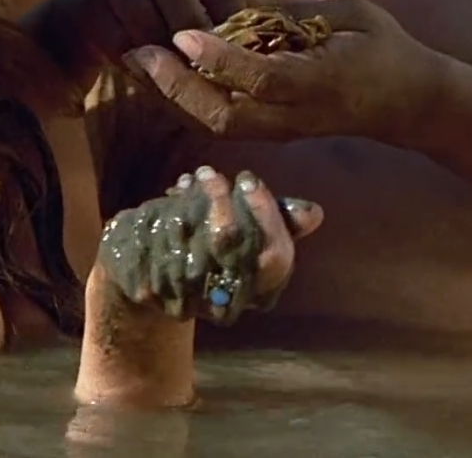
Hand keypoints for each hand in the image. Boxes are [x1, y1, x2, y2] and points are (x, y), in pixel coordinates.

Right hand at [26, 0, 244, 80]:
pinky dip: (137, 60)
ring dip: (162, 52)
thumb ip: (226, 19)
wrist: (103, 6)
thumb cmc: (170, 8)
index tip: (233, 57)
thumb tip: (255, 54)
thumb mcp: (201, 2)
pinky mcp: (92, 2)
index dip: (227, 26)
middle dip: (191, 38)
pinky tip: (150, 72)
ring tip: (177, 74)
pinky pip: (118, 38)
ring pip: (144, 17)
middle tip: (202, 70)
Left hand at [93, 166, 321, 325]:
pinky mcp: (156, 287)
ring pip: (196, 242)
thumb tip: (315, 214)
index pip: (276, 259)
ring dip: (197, 201)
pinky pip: (166, 244)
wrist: (156, 278)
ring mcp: (190, 295)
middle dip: (223, 202)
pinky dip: (173, 211)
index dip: (267, 214)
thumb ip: (281, 224)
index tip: (249, 179)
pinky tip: (176, 193)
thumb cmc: (215, 249)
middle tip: (215, 173)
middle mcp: (226, 297)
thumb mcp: (253, 236)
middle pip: (233, 247)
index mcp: (259, 290)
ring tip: (199, 177)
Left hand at [123, 0, 441, 143]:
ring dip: (172, 98)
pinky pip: (221, 122)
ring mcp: (282, 129)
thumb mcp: (351, 16)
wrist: (410, 103)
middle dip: (177, 87)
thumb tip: (239, 10)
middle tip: (139, 51)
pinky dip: (185, 103)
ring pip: (216, 126)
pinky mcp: (272, 132)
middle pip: (225, 115)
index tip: (184, 34)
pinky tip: (160, 77)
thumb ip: (297, 15)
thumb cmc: (385, 48)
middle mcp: (296, 115)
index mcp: (322, 82)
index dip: (219, 60)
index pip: (262, 79)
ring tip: (136, 63)